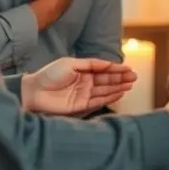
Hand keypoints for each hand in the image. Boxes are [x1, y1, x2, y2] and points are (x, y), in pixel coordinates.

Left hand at [21, 57, 135, 115]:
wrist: (34, 92)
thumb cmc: (49, 75)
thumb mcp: (71, 64)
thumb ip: (90, 64)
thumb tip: (107, 63)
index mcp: (82, 70)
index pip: (103, 69)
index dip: (116, 69)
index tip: (129, 69)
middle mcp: (85, 82)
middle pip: (106, 80)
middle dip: (120, 78)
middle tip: (134, 77)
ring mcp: (83, 94)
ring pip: (105, 90)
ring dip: (118, 87)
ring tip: (130, 85)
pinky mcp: (81, 105)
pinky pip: (98, 100)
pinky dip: (110, 97)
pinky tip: (119, 93)